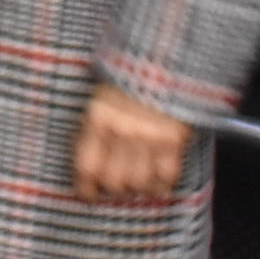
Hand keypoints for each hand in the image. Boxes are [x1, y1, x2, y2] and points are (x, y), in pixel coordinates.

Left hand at [72, 83, 190, 199]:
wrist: (165, 63)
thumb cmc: (129, 82)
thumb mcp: (101, 100)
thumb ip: (94, 130)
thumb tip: (88, 167)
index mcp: (98, 119)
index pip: (86, 166)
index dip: (85, 188)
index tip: (87, 195)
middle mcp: (122, 131)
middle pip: (113, 181)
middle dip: (112, 189)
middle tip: (115, 187)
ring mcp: (149, 137)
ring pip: (139, 184)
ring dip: (136, 189)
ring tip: (136, 184)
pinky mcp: (174, 141)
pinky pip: (166, 177)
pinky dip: (161, 186)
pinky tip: (156, 183)